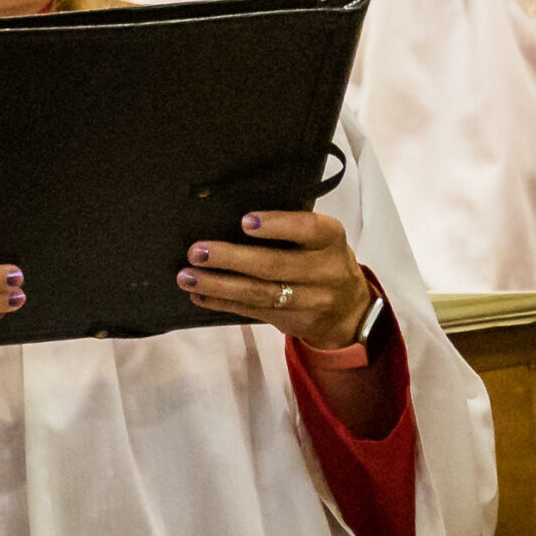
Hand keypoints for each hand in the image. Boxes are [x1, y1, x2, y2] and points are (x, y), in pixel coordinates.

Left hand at [179, 210, 372, 349]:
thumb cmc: (323, 258)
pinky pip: (252, 312)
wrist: (348, 311)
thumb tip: (232, 214)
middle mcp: (323, 271)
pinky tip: (199, 294)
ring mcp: (308, 301)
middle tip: (197, 251)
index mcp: (330, 239)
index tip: (244, 221)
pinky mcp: (289, 321)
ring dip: (219, 285)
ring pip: (259, 293)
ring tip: (187, 276)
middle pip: (274, 266)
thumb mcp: (321, 238)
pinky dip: (223, 303)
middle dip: (231, 258)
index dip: (276, 225)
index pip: (306, 229)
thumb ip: (291, 228)